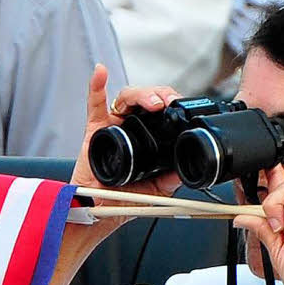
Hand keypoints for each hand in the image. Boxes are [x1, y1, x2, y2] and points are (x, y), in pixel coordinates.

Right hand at [42, 66, 182, 284]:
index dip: (172, 104)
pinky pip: (94, 105)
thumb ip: (172, 178)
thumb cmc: (125, 199)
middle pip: (146, 99)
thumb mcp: (158, 190)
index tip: (181, 107)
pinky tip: (101, 73)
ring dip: (141, 95)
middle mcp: (131, 127)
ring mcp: (113, 126)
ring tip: (152, 102)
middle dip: (159, 95)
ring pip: (127, 98)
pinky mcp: (94, 130)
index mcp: (148, 137)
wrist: (102, 212)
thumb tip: (188, 168)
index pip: (162, 112)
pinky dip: (96, 86)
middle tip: (168, 102)